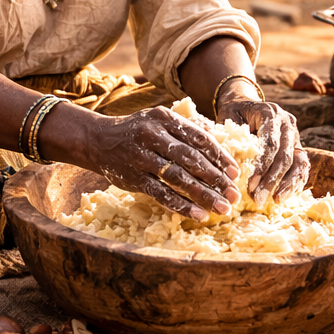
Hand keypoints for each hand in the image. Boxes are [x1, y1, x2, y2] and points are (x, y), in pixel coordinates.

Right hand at [88, 106, 241, 221]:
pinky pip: (161, 194)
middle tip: (234, 195)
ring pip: (178, 179)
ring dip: (203, 195)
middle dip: (216, 179)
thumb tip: (219, 143)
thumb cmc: (138, 131)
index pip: (199, 138)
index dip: (220, 156)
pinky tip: (198, 215)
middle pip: (191, 159)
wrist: (99, 140)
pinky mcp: (133, 178)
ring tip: (222, 208)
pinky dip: (181, 205)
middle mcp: (152, 135)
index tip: (235, 172)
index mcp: (164, 118)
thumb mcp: (160, 120)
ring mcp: (141, 157)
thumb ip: (186, 129)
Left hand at [215, 97, 309, 205]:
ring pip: (298, 163)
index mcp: (270, 113)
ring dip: (287, 184)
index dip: (262, 167)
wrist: (244, 104)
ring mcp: (295, 135)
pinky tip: (284, 196)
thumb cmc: (233, 113)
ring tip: (276, 201)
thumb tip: (226, 162)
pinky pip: (302, 167)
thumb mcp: (228, 119)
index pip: (270, 144)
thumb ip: (230, 136)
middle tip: (259, 199)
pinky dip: (294, 183)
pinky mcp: (298, 147)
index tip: (250, 186)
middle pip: (285, 156)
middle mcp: (287, 123)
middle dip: (272, 180)